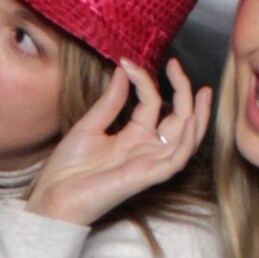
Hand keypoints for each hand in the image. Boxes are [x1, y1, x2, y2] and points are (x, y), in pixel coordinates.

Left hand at [26, 56, 210, 228]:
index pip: (151, 102)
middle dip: (183, 91)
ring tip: (203, 91)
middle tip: (177, 65)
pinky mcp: (146, 177)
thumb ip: (111, 101)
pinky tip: (190, 120)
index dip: (144, 80)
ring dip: (198, 116)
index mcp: (133, 135)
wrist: (54, 195)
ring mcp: (149, 163)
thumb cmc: (69, 167)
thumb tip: (123, 70)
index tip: (127, 62)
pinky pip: (176, 160)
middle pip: (178, 118)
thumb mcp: (90, 125)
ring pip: (187, 140)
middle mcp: (146, 148)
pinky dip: (187, 142)